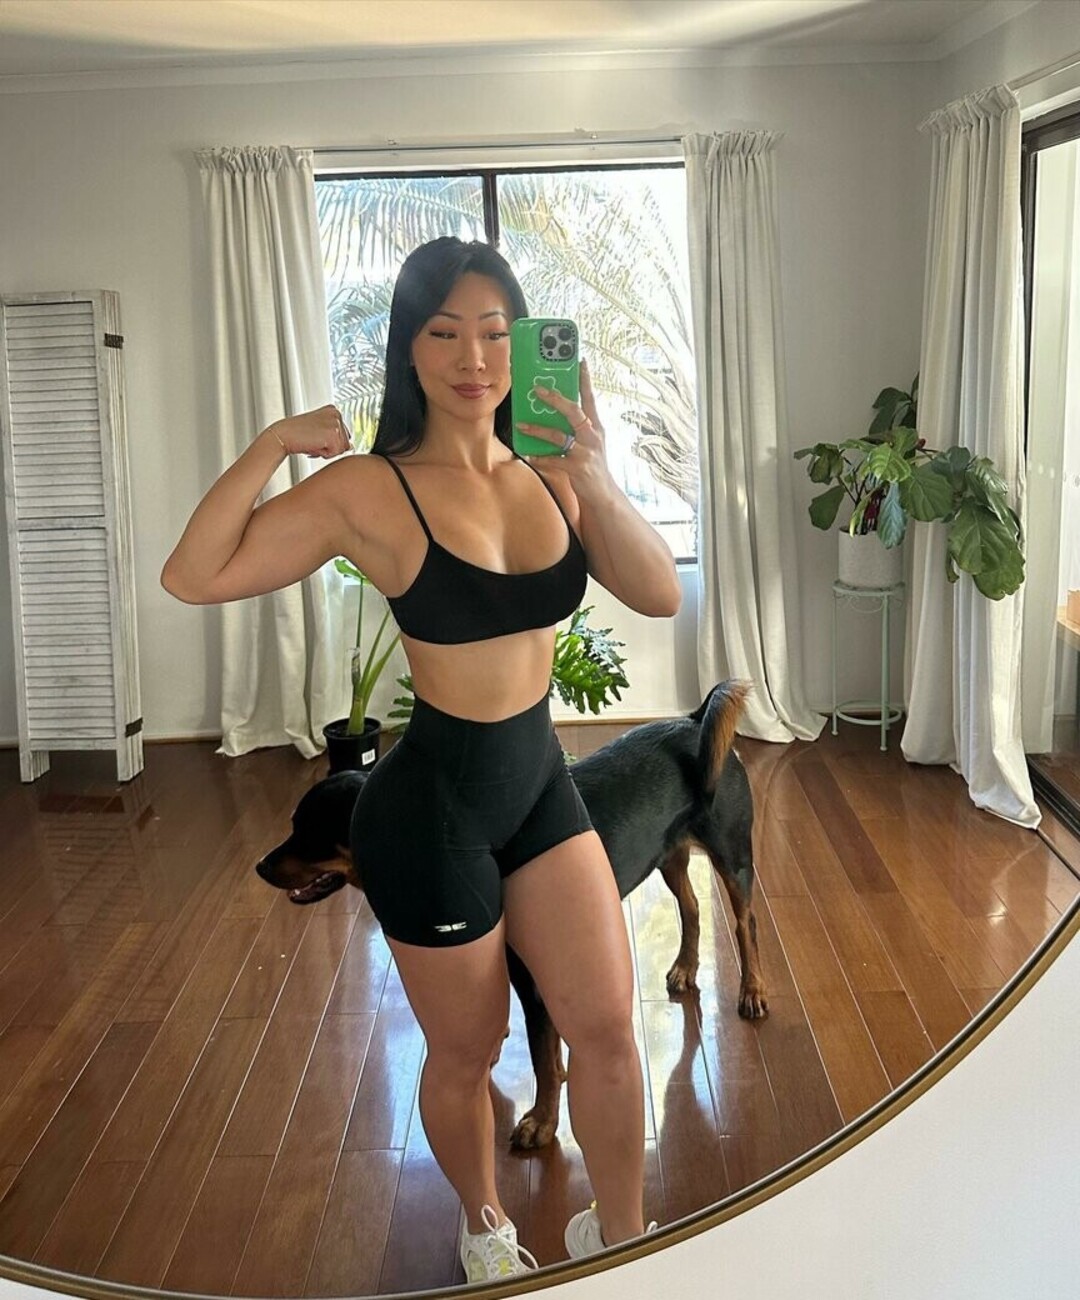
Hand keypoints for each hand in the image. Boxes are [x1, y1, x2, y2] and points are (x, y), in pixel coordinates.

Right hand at [268, 404, 351, 459]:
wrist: (282, 436)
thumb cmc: (297, 435)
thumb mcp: (320, 432)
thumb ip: (336, 436)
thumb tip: (351, 446)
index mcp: (333, 411)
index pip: (344, 436)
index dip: (329, 442)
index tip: (315, 437)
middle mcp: (336, 414)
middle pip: (346, 443)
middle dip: (330, 447)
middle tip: (313, 441)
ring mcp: (336, 423)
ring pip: (342, 449)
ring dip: (327, 451)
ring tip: (313, 442)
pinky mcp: (333, 434)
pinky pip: (336, 454)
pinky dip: (324, 454)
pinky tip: (313, 445)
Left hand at [515, 358, 611, 497]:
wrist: (603, 494)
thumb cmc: (593, 466)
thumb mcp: (590, 444)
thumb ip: (576, 429)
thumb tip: (553, 415)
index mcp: (596, 427)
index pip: (591, 399)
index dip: (586, 380)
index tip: (580, 361)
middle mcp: (592, 436)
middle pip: (573, 411)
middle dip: (555, 399)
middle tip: (538, 390)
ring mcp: (585, 452)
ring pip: (557, 435)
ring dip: (537, 430)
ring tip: (522, 425)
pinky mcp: (577, 468)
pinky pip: (552, 460)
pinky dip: (539, 457)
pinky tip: (529, 455)